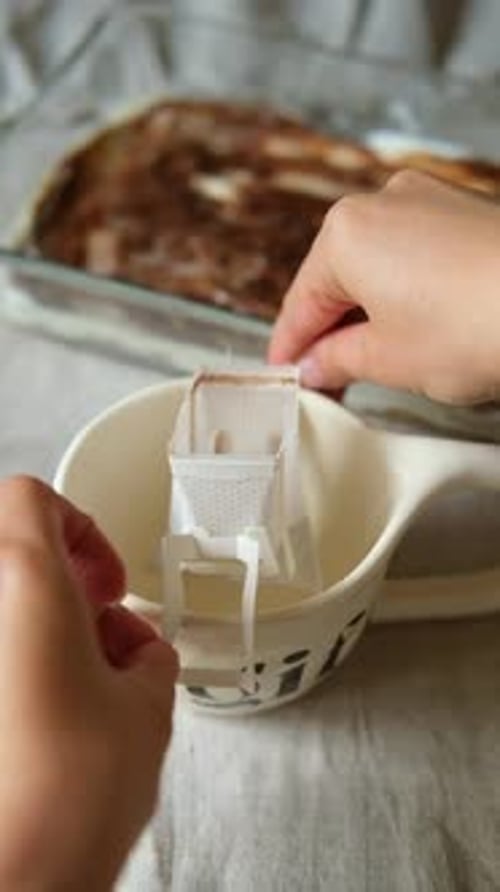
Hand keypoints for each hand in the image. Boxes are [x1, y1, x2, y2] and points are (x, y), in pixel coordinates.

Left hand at [0, 476, 177, 891]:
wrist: (10, 884)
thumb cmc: (64, 795)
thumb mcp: (147, 708)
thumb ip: (148, 659)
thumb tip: (138, 656)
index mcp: (19, 582)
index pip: (32, 499)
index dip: (80, 528)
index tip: (106, 580)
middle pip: (12, 555)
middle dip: (64, 588)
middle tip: (99, 629)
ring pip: (4, 611)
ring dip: (43, 632)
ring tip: (88, 688)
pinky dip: (20, 665)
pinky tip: (51, 718)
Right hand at [269, 170, 499, 404]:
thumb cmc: (475, 326)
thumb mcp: (389, 359)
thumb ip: (338, 361)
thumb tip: (316, 367)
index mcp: (347, 233)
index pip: (302, 303)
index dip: (290, 349)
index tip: (286, 377)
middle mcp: (383, 203)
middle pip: (337, 279)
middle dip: (330, 332)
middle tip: (326, 380)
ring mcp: (428, 201)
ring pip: (377, 266)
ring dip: (367, 314)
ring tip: (371, 362)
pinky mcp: (464, 213)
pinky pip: (414, 255)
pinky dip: (404, 293)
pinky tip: (412, 329)